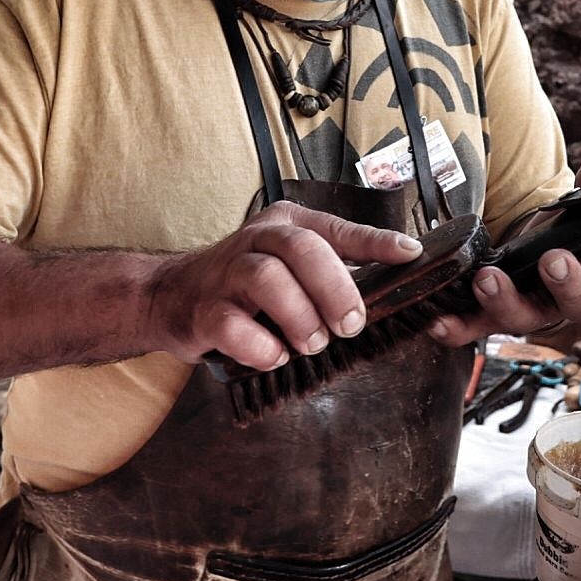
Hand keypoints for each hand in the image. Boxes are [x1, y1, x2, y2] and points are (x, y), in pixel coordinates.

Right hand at [144, 201, 423, 370]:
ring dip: (299, 317)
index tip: (409, 255)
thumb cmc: (246, 282)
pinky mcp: (204, 311)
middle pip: (302, 249)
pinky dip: (261, 347)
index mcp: (285, 224)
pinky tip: (275, 356)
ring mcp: (226, 273)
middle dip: (334, 289)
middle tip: (351, 325)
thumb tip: (400, 267)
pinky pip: (233, 326)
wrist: (170, 294)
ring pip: (267, 280)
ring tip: (312, 343)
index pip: (336, 229)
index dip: (375, 242)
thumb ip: (338, 263)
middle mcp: (256, 239)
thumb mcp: (291, 262)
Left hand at [425, 139, 580, 346]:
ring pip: (521, 316)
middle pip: (574, 299)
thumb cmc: (556, 242)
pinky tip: (438, 323)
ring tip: (487, 278)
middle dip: (565, 281)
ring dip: (504, 299)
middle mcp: (562, 295)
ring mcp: (526, 310)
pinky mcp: (488, 320)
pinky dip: (456, 329)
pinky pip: (472, 330)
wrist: (523, 280)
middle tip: (553, 259)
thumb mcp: (575, 207)